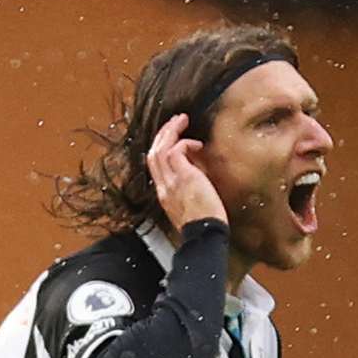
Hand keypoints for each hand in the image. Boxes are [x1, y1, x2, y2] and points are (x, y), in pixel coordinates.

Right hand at [147, 113, 225, 229]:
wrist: (204, 237)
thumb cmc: (202, 227)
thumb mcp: (187, 207)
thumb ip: (185, 190)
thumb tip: (195, 174)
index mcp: (163, 194)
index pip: (154, 165)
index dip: (159, 148)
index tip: (170, 139)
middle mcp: (163, 186)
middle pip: (153, 153)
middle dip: (162, 134)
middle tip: (174, 122)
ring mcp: (171, 181)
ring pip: (160, 148)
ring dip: (171, 131)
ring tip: (182, 120)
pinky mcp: (184, 177)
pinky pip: (176, 151)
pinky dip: (185, 143)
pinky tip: (196, 145)